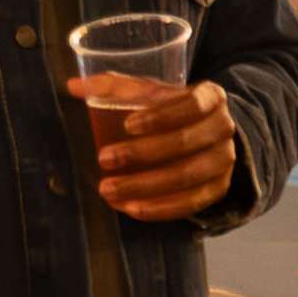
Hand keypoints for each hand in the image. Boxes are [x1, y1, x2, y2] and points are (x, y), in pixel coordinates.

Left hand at [75, 77, 236, 221]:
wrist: (207, 133)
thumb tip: (72, 87)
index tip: (127, 125)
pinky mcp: (218, 189)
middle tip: (104, 160)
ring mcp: (224, 161)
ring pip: (187, 177)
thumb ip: (114, 87)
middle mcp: (224, 127)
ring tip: (109, 189)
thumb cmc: (169, 108)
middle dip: (142, 154)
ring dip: (145, 186)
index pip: (190, 104)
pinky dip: (160, 208)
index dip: (160, 116)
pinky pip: (191, 203)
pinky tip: (132, 208)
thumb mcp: (149, 92)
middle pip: (186, 143)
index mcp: (211, 96)